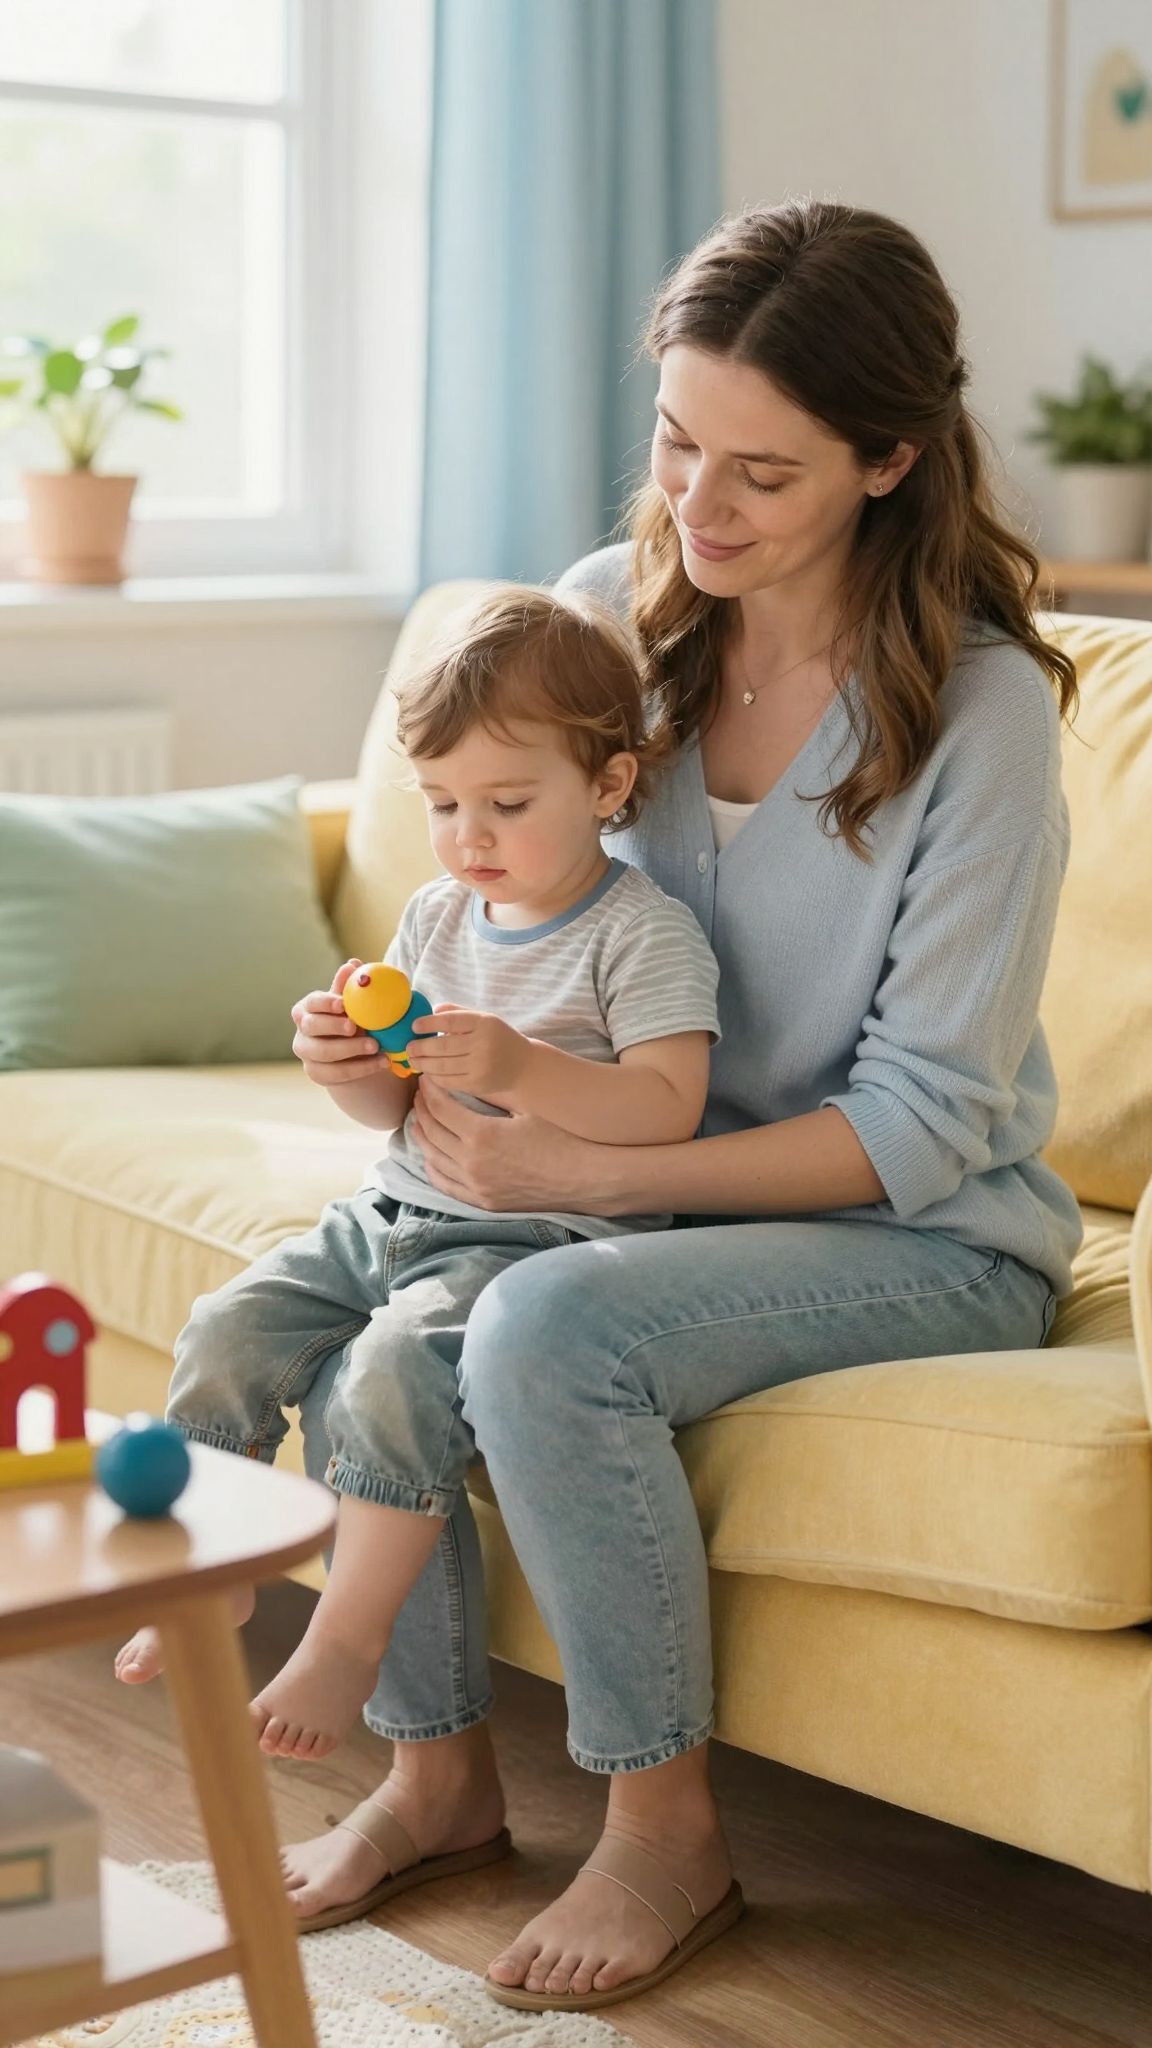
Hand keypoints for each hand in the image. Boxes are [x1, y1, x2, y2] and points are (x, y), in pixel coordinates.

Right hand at [290, 959, 384, 1086]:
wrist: (355, 1053)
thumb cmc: (352, 1019)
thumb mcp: (352, 1004)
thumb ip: (350, 987)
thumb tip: (353, 964)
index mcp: (307, 1008)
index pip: (311, 1002)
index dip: (325, 1003)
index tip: (343, 1004)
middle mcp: (302, 1031)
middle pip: (312, 1027)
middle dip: (334, 1026)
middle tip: (355, 1027)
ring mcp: (307, 1054)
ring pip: (324, 1053)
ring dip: (352, 1050)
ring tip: (377, 1047)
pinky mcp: (318, 1074)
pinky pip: (338, 1073)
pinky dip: (362, 1068)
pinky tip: (382, 1062)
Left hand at [406, 1005, 532, 1100]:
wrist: (523, 1065)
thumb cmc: (498, 1038)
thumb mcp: (484, 1019)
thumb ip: (458, 1013)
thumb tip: (432, 1011)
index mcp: (484, 1023)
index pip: (451, 1021)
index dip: (429, 1023)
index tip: (415, 1026)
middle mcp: (483, 1044)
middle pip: (443, 1046)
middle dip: (420, 1047)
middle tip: (408, 1047)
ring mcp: (480, 1066)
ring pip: (443, 1066)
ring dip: (423, 1063)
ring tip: (413, 1059)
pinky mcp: (477, 1084)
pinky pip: (449, 1081)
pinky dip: (434, 1076)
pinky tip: (427, 1072)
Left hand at [411, 1079, 604, 1211]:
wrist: (584, 1178)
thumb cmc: (561, 1139)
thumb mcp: (525, 1110)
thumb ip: (491, 1098)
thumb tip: (465, 1080)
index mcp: (481, 1135)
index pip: (440, 1108)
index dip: (429, 1091)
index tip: (426, 1079)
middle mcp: (472, 1163)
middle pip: (432, 1131)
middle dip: (422, 1109)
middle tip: (420, 1095)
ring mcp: (476, 1186)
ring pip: (434, 1158)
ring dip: (423, 1136)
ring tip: (419, 1120)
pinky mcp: (484, 1202)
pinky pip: (446, 1185)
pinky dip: (433, 1167)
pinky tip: (430, 1156)